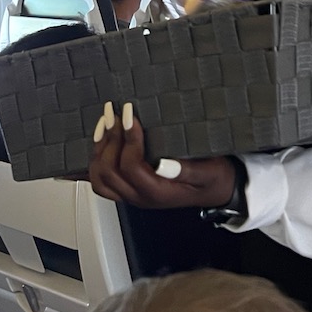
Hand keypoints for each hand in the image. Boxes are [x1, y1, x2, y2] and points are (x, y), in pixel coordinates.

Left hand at [86, 101, 236, 209]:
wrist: (218, 190)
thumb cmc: (213, 179)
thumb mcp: (209, 172)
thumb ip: (187, 170)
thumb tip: (163, 164)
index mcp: (158, 192)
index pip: (131, 167)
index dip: (128, 139)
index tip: (131, 114)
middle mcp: (140, 196)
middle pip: (109, 172)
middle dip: (110, 140)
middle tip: (115, 114)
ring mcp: (132, 195)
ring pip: (100, 179)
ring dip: (99, 150)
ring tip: (105, 124)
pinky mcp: (129, 189)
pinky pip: (102, 181)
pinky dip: (94, 163)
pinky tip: (96, 143)